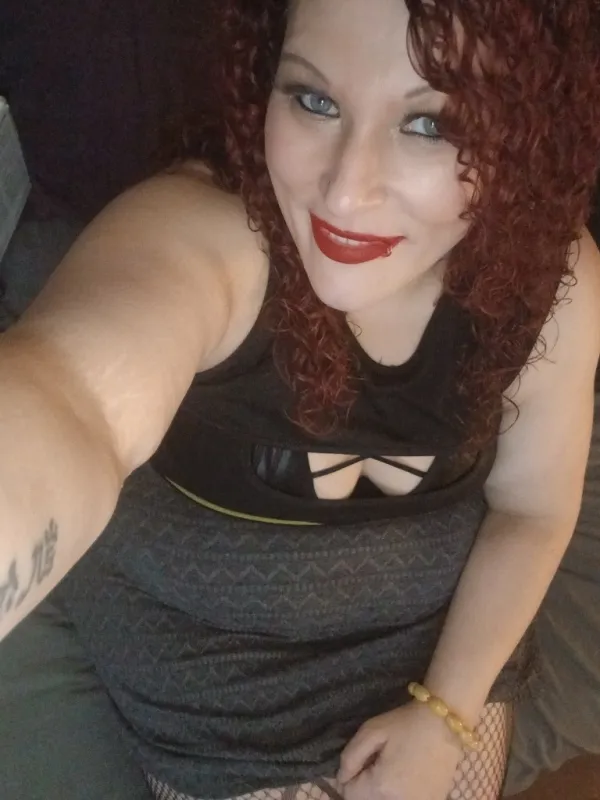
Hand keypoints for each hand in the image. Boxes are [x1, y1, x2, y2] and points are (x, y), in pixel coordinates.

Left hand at [338, 702, 464, 799]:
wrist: (445, 723)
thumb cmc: (406, 723)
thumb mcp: (371, 731)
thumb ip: (350, 757)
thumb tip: (341, 778)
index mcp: (381, 787)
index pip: (349, 794)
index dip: (349, 776)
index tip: (360, 760)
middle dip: (363, 787)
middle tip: (374, 763)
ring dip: (378, 792)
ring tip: (388, 770)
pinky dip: (397, 794)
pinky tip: (403, 777)